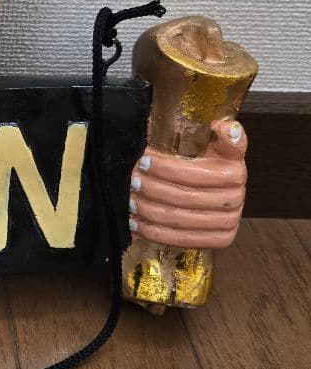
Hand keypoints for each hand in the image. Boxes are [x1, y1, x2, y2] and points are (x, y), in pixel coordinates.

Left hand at [128, 118, 246, 248]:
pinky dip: (156, 232)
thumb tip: (228, 129)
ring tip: (131, 202)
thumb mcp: (214, 143)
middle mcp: (236, 199)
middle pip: (185, 197)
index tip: (144, 160)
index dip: (167, 169)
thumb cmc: (206, 160)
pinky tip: (137, 223)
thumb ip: (222, 135)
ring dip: (150, 211)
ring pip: (180, 219)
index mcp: (235, 173)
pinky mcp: (220, 240)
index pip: (194, 174)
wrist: (210, 189)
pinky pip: (183, 240)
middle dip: (154, 190)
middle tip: (133, 182)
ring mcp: (229, 222)